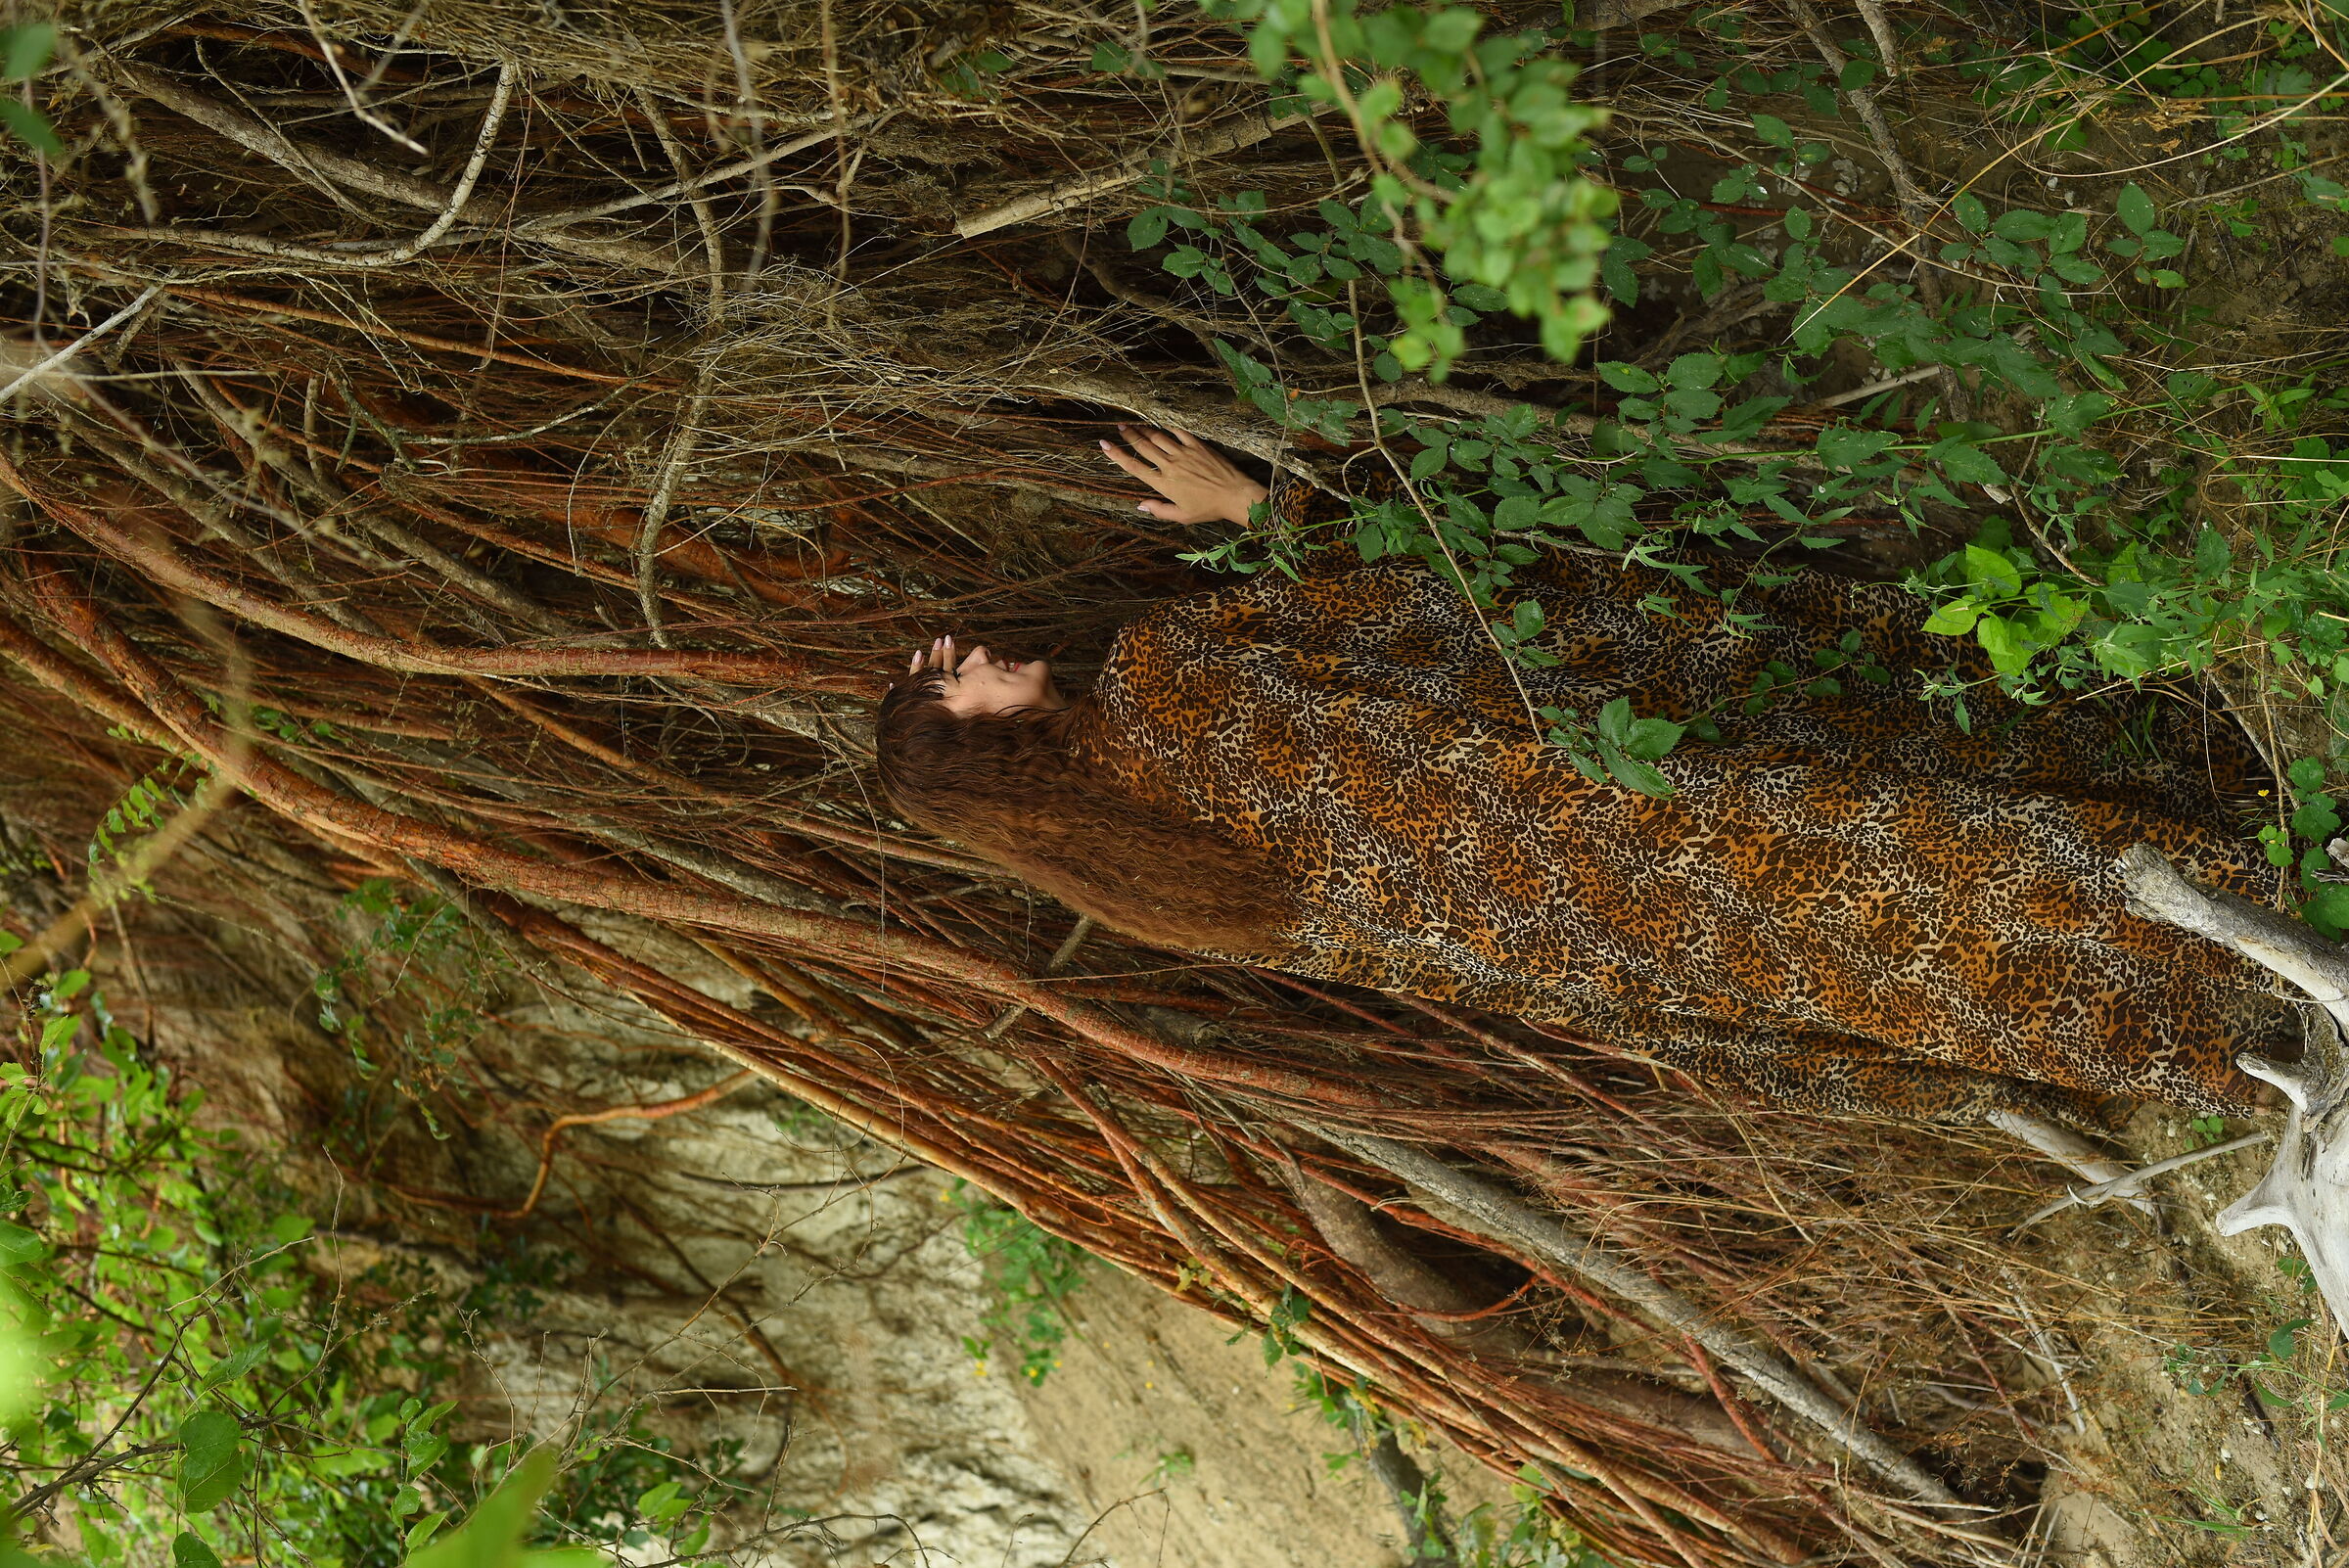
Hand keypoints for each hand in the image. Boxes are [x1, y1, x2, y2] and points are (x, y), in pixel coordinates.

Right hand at [1098, 424, 1269, 524]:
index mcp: (1163, 483)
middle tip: (1119, 427)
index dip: (1117, 455)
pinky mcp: (1198, 446)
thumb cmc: (1209, 509)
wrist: (1234, 495)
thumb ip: (1159, 509)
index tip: (1104, 444)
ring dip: (1144, 430)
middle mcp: (1170, 465)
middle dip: (1128, 435)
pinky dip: (1168, 427)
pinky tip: (1161, 424)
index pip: (1134, 466)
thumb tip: (1140, 506)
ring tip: (1135, 424)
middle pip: (1143, 447)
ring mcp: (1184, 453)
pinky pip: (1179, 432)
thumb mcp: (1182, 516)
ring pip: (1158, 437)